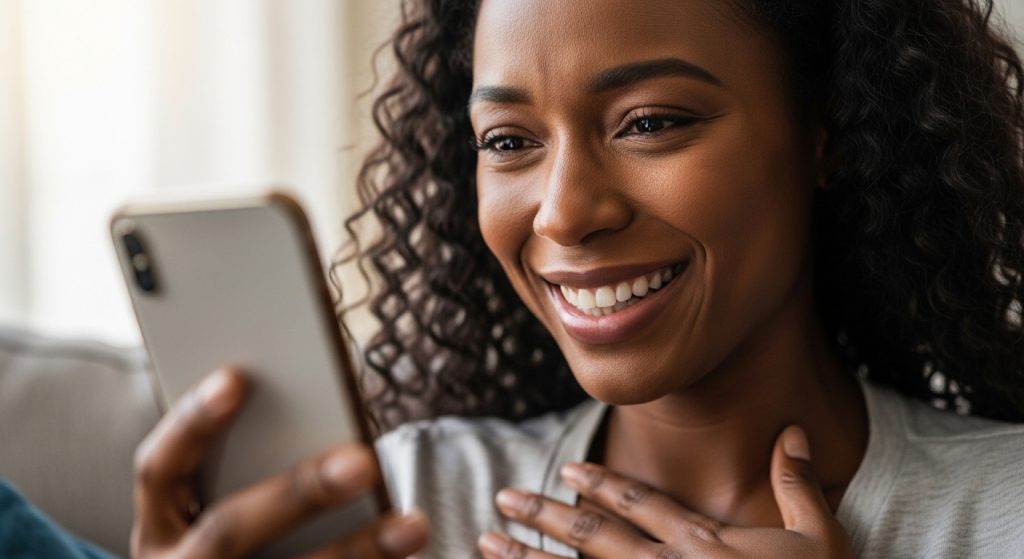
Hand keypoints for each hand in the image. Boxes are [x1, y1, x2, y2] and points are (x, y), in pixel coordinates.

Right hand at [131, 369, 429, 557]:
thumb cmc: (225, 544)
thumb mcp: (208, 508)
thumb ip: (241, 461)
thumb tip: (314, 402)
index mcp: (159, 525)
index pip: (159, 469)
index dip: (192, 423)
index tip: (236, 377)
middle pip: (230, 528)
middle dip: (299, 492)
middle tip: (362, 462)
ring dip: (357, 550)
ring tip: (413, 525)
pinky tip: (406, 549)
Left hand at [478, 425, 851, 558]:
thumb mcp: (822, 540)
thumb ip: (797, 485)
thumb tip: (792, 430)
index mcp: (705, 544)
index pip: (641, 504)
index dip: (601, 484)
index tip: (566, 470)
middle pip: (594, 534)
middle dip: (544, 514)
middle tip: (503, 497)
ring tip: (485, 542)